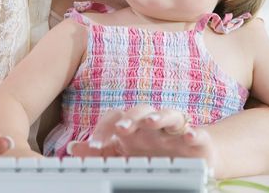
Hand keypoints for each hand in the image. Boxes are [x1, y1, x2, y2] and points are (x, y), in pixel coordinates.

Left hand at [67, 106, 215, 166]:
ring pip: (168, 115)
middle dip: (130, 118)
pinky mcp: (196, 139)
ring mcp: (175, 129)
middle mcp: (154, 124)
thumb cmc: (156, 151)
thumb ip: (101, 150)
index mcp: (135, 126)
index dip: (103, 129)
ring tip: (150, 122)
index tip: (93, 145)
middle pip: (141, 110)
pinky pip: (196, 132)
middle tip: (120, 129)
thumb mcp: (125, 153)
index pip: (116, 118)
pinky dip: (194, 132)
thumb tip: (72, 148)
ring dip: (159, 116)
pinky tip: (188, 135)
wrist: (192, 157)